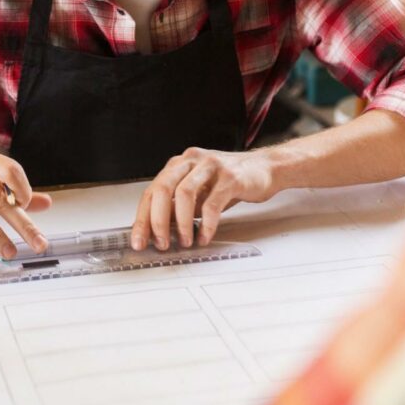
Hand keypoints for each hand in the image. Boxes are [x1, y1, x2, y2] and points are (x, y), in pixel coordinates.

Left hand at [131, 148, 279, 250]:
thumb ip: (178, 206)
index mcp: (178, 164)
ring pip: (184, 194)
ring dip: (181, 223)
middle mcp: (191, 161)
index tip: (139, 240)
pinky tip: (205, 236)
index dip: (142, 218)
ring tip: (185, 241)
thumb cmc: (229, 182)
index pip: (151, 191)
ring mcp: (210, 166)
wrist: (264, 168)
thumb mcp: (198, 192)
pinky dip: (206, 224)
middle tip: (161, 243)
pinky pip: (212, 204)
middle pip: (163, 189)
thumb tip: (159, 230)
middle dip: (157, 221)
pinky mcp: (230, 177)